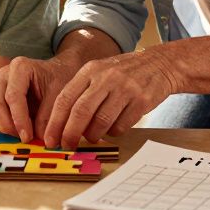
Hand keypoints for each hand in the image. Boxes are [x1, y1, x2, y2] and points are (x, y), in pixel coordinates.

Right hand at [0, 56, 77, 142]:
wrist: (57, 73)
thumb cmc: (58, 80)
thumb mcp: (59, 94)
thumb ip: (48, 115)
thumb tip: (40, 137)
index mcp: (20, 67)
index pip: (13, 96)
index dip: (19, 119)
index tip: (28, 137)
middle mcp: (4, 74)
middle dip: (9, 125)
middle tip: (25, 138)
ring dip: (4, 126)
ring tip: (23, 134)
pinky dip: (1, 124)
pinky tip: (17, 129)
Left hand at [43, 50, 177, 149]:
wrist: (159, 64)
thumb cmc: (123, 73)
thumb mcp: (99, 72)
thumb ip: (81, 93)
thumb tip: (60, 125)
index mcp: (90, 70)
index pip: (65, 98)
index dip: (55, 122)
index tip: (50, 139)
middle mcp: (106, 77)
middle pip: (81, 111)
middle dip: (70, 133)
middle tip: (67, 145)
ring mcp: (125, 88)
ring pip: (101, 122)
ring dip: (93, 135)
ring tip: (93, 136)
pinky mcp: (141, 101)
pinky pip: (120, 126)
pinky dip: (113, 133)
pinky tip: (113, 127)